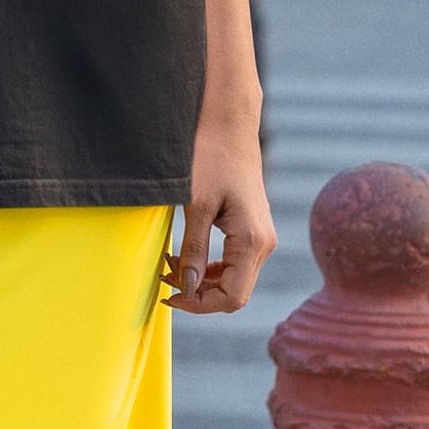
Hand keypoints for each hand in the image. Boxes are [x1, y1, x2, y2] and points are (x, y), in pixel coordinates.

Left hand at [166, 110, 274, 314]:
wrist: (228, 124)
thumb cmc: (210, 156)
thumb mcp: (195, 205)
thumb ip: (193, 249)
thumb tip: (188, 287)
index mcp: (253, 241)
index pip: (232, 297)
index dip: (199, 304)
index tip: (168, 294)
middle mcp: (264, 244)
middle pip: (235, 292)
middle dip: (198, 293)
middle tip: (163, 276)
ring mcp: (261, 236)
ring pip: (235, 279)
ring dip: (203, 280)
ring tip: (170, 264)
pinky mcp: (253, 228)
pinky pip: (235, 261)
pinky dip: (211, 266)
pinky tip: (185, 254)